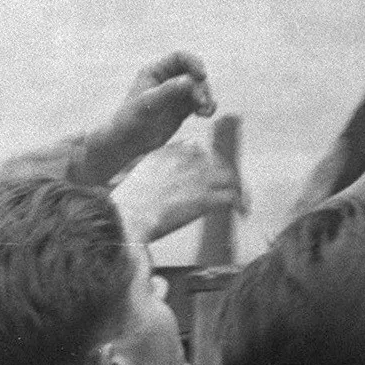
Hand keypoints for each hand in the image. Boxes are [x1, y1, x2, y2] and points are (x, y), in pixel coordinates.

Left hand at [88, 50, 216, 174]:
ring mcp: (177, 93)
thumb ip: (168, 91)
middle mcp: (168, 79)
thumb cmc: (131, 121)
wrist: (128, 143)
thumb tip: (189, 80)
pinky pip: (201, 102)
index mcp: (155, 71)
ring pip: (200, 88)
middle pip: (194, 74)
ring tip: (204, 113)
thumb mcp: (148, 105)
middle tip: (201, 104)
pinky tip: (206, 115)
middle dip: (201, 87)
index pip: (180, 58)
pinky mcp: (183, 107)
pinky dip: (207, 106)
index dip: (194, 63)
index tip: (202, 76)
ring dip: (207, 98)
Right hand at [113, 137, 241, 245]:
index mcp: (168, 153)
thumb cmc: (124, 203)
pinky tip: (241, 213)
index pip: (197, 148)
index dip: (207, 162)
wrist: (124, 216)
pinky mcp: (205, 198)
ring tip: (239, 200)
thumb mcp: (134, 174)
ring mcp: (198, 178)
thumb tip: (146, 177)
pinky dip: (239, 205)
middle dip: (225, 175)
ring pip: (229, 177)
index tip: (209, 172)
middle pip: (218, 162)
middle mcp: (186, 161)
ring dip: (235, 189)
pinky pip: (232, 197)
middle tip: (228, 187)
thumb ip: (147, 169)